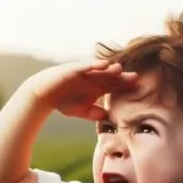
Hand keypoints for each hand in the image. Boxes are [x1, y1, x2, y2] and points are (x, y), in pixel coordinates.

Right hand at [24, 59, 138, 120]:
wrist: (44, 95)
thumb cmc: (63, 102)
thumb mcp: (83, 111)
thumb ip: (95, 114)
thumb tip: (108, 118)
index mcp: (97, 88)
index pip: (114, 87)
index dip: (125, 87)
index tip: (139, 90)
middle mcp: (93, 78)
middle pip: (111, 77)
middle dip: (122, 78)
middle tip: (136, 79)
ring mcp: (84, 72)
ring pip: (101, 70)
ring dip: (111, 69)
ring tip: (121, 70)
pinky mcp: (74, 69)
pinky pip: (86, 65)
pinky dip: (95, 64)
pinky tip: (105, 65)